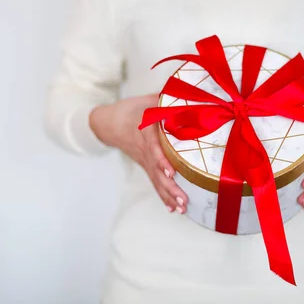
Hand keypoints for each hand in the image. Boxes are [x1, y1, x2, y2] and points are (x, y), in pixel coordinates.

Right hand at [89, 94, 188, 213]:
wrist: (110, 122)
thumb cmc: (134, 109)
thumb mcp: (150, 99)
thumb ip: (170, 99)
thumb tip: (193, 95)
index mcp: (146, 130)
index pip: (153, 146)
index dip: (161, 160)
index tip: (171, 171)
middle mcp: (145, 148)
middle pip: (157, 170)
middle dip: (170, 186)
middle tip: (183, 199)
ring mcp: (145, 159)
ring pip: (156, 179)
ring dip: (169, 195)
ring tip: (182, 208)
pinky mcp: (146, 166)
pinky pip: (154, 182)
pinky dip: (163, 196)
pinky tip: (173, 208)